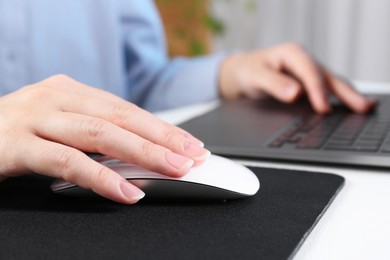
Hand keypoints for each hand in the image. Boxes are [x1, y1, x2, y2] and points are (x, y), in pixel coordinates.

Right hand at [0, 75, 209, 203]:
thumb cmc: (17, 131)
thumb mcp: (60, 123)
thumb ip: (94, 132)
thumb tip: (138, 150)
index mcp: (72, 92)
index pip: (127, 109)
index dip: (162, 128)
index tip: (189, 144)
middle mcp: (58, 98)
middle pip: (121, 118)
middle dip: (162, 139)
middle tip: (192, 156)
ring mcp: (37, 117)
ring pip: (101, 134)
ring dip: (143, 153)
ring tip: (174, 169)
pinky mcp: (17, 144)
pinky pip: (68, 161)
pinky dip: (101, 178)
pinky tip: (127, 192)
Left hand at [219, 42, 375, 113]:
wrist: (243, 72)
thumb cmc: (248, 71)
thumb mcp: (255, 76)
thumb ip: (273, 84)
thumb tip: (294, 94)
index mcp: (292, 53)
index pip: (310, 72)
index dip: (318, 90)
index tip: (323, 108)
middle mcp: (304, 61)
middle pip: (328, 76)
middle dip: (346, 92)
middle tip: (361, 106)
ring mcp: (308, 72)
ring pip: (331, 84)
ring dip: (347, 96)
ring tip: (364, 108)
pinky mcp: (308, 84)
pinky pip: (326, 90)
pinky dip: (338, 100)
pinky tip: (348, 109)